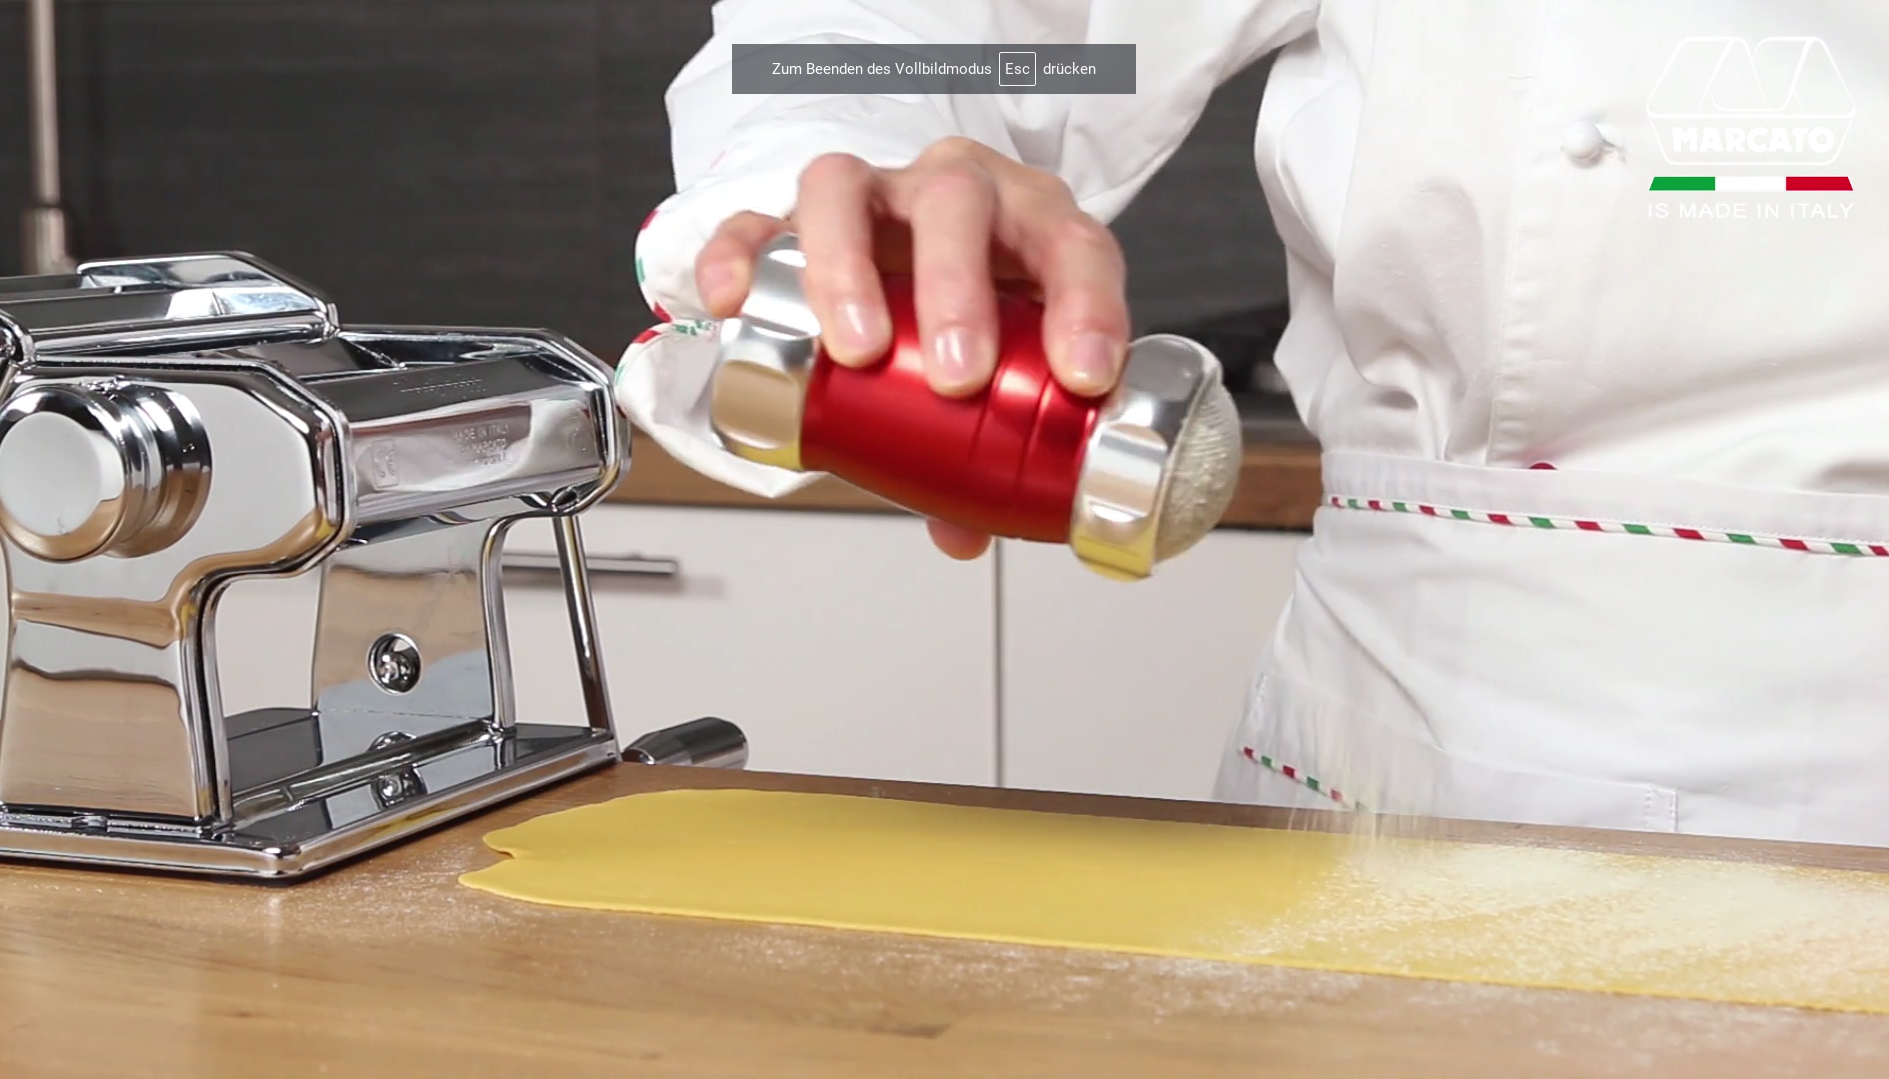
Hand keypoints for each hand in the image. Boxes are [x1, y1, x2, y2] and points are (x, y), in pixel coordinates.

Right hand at [694, 137, 1130, 560]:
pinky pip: (760, 221)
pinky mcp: (799, 218)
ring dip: (849, 269)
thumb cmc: (979, 310)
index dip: (1087, 308)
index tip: (1082, 376)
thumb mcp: (1010, 366)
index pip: (1074, 246)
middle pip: (955, 200)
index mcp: (1033, 224)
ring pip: (849, 192)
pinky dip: (743, 256)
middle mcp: (954, 192)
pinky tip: (735, 299)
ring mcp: (873, 196)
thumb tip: (964, 531)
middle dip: (957, 288)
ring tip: (854, 348)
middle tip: (956, 375)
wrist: (920, 254)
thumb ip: (995, 444)